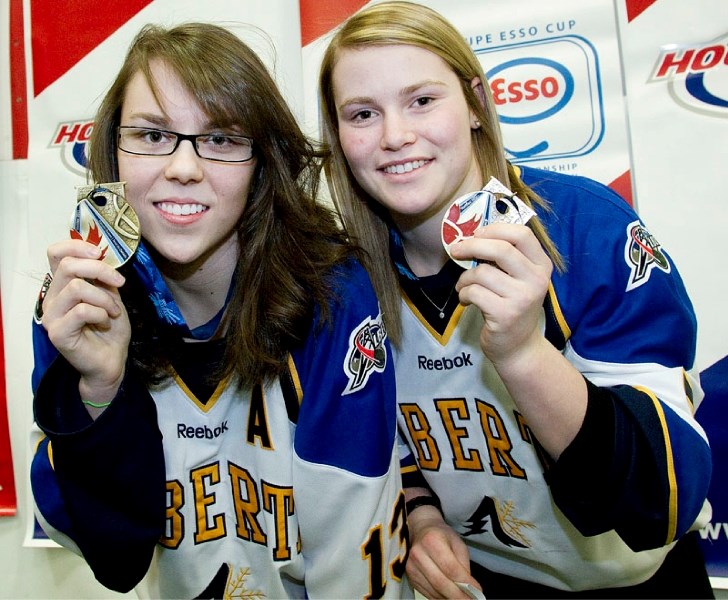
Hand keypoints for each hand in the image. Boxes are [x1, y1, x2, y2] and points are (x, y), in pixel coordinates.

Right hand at [42, 239, 129, 404]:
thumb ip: (102, 277)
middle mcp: (52, 298)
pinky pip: (81, 311)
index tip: (100, 253)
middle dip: (100, 270)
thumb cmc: (110, 326)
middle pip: (69, 266)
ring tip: (113, 310)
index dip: (77, 246)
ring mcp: (52, 316)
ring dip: (104, 297)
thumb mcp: (110, 294)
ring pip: (77, 288)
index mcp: (62, 285)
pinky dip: (101, 313)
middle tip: (119, 283)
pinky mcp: (58, 333)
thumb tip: (103, 255)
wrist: (112, 359)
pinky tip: (105, 321)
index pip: (56, 254)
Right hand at [406, 505, 481, 598]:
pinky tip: (450, 598)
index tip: (478, 592)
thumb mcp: (457, 542)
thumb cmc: (441, 535)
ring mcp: (411, 567)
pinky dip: (440, 598)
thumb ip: (463, 564)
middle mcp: (418, 554)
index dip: (465, 583)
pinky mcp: (410, 577)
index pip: (450, 568)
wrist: (420, 530)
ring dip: (449, 599)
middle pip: (440, 582)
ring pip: (434, 591)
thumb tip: (469, 587)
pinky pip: (427, 593)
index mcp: (431, 541)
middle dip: (458, 596)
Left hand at [451, 223, 551, 368]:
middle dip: (472, 246)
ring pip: (482, 273)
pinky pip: (474, 292)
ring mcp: (523, 298)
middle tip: (456, 250)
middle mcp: (536, 280)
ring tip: (464, 287)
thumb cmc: (511, 305)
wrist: (517, 346)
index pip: (522, 234)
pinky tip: (467, 301)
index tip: (476, 234)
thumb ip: (504, 258)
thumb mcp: (517, 279)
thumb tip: (473, 235)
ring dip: (465, 279)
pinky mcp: (506, 315)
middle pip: (501, 249)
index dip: (495, 230)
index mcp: (541, 265)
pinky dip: (464, 294)